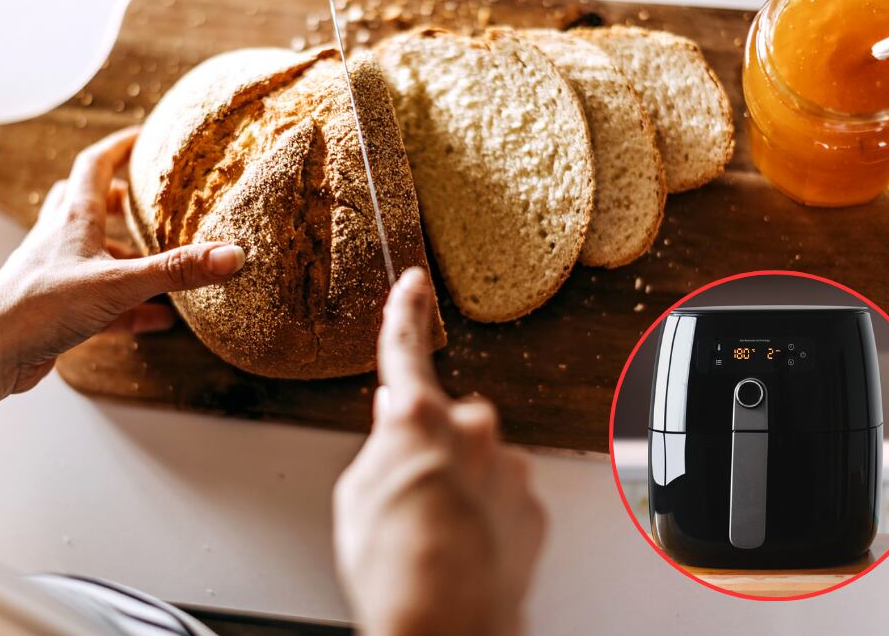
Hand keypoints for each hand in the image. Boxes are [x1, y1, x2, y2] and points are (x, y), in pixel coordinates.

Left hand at [0, 126, 245, 395]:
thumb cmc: (40, 307)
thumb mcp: (119, 283)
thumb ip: (176, 270)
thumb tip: (231, 255)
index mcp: (73, 220)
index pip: (95, 165)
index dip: (120, 147)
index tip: (144, 137)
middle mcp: (61, 241)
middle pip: (88, 204)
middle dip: (119, 199)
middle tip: (148, 201)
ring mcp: (56, 276)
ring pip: (93, 253)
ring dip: (125, 255)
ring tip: (162, 265)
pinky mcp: (57, 311)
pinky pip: (100, 301)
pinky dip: (130, 307)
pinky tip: (158, 321)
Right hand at [333, 268, 546, 635]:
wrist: (447, 621)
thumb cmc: (395, 565)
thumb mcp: (357, 495)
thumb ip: (381, 446)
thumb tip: (394, 421)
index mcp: (418, 417)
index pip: (405, 350)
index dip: (405, 312)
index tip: (413, 285)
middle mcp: (472, 431)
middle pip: (446, 422)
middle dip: (430, 448)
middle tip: (408, 497)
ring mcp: (507, 468)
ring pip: (479, 464)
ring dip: (458, 488)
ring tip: (433, 536)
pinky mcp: (531, 506)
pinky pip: (502, 499)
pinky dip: (485, 517)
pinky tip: (463, 547)